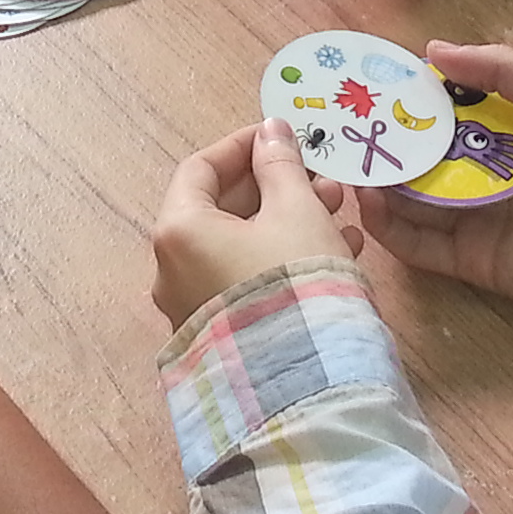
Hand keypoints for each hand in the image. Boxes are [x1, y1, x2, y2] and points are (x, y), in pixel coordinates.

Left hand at [149, 118, 363, 328]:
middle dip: (275, 187)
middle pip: (220, 210)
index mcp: (179, 231)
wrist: (307, 384)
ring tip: (340, 213)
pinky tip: (335, 253)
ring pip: (239, 248)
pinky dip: (282, 260)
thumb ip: (281, 165)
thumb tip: (271, 129)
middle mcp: (172, 271)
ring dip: (287, 221)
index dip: (242, 146)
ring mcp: (193, 309)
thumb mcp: (297, 211)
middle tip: (324, 179)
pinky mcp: (220, 337)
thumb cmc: (297, 281)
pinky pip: (246, 283)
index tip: (282, 137)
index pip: (200, 169)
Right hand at [353, 42, 512, 318]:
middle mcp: (497, 179)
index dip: (420, 104)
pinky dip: (391, 228)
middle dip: (392, 145)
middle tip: (348, 129)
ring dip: (382, 184)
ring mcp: (484, 222)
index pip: (458, 118)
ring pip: (418, 202)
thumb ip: (499, 69)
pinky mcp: (475, 263)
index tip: (378, 88)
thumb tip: (432, 50)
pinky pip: (423, 246)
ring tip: (348, 163)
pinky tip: (366, 202)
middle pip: (431, 161)